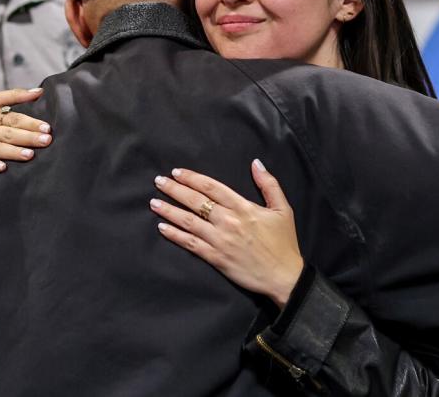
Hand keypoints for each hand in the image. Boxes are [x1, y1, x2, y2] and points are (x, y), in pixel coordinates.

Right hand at [0, 88, 52, 174]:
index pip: (13, 116)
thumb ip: (13, 96)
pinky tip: (2, 168)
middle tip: (46, 141)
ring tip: (29, 155)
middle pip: (7, 131)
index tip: (46, 127)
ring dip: (13, 151)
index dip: (30, 121)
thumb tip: (39, 92)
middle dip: (28, 137)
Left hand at [150, 159, 303, 308]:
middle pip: (195, 201)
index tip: (177, 172)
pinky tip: (162, 228)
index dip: (192, 178)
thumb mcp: (283, 209)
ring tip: (154, 202)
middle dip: (174, 190)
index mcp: (243, 207)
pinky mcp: (216, 258)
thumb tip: (256, 163)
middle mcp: (228, 221)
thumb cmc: (284, 243)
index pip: (212, 187)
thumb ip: (269, 184)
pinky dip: (175, 235)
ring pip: (189, 222)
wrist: (284, 276)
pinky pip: (190, 244)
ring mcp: (220, 240)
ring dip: (169, 211)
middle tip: (159, 181)